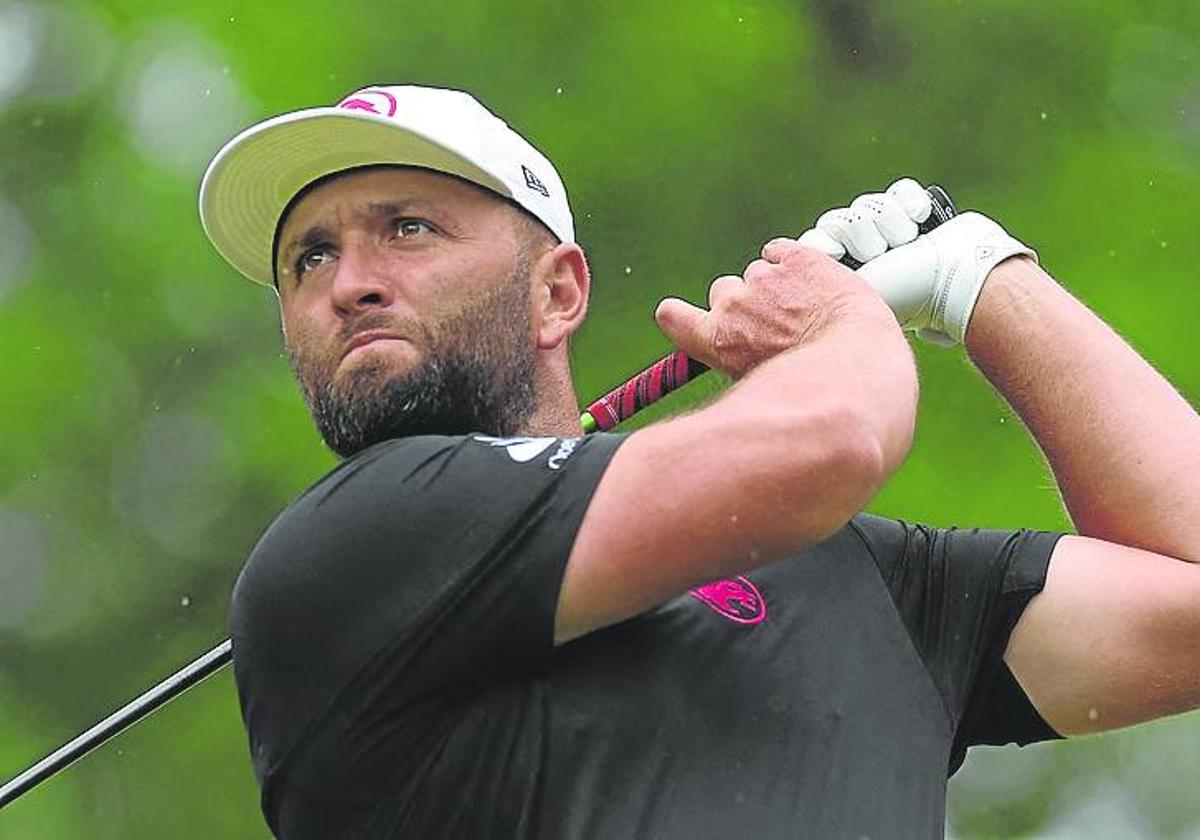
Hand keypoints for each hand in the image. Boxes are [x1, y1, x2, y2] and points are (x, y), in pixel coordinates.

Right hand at [654, 239, 886, 379]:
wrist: (856, 364)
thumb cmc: (813, 390)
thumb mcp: (760, 392)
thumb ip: (740, 371)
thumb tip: (742, 381)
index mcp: (717, 339)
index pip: (673, 317)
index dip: (679, 315)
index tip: (683, 315)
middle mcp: (733, 304)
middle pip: (723, 292)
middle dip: (744, 304)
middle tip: (775, 323)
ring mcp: (765, 278)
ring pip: (759, 273)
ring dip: (776, 286)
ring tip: (806, 310)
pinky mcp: (796, 258)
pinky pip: (781, 251)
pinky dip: (793, 263)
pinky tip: (810, 282)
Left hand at [797, 178, 1036, 345]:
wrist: (962, 278)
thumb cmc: (912, 295)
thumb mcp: (860, 296)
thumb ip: (825, 288)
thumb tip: (794, 283)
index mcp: (847, 278)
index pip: (814, 244)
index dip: (824, 243)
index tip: (836, 253)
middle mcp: (866, 254)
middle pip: (840, 220)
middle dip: (862, 235)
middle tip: (882, 254)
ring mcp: (891, 232)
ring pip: (868, 204)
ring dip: (889, 222)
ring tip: (908, 242)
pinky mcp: (915, 211)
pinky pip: (898, 190)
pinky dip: (910, 201)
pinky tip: (922, 218)